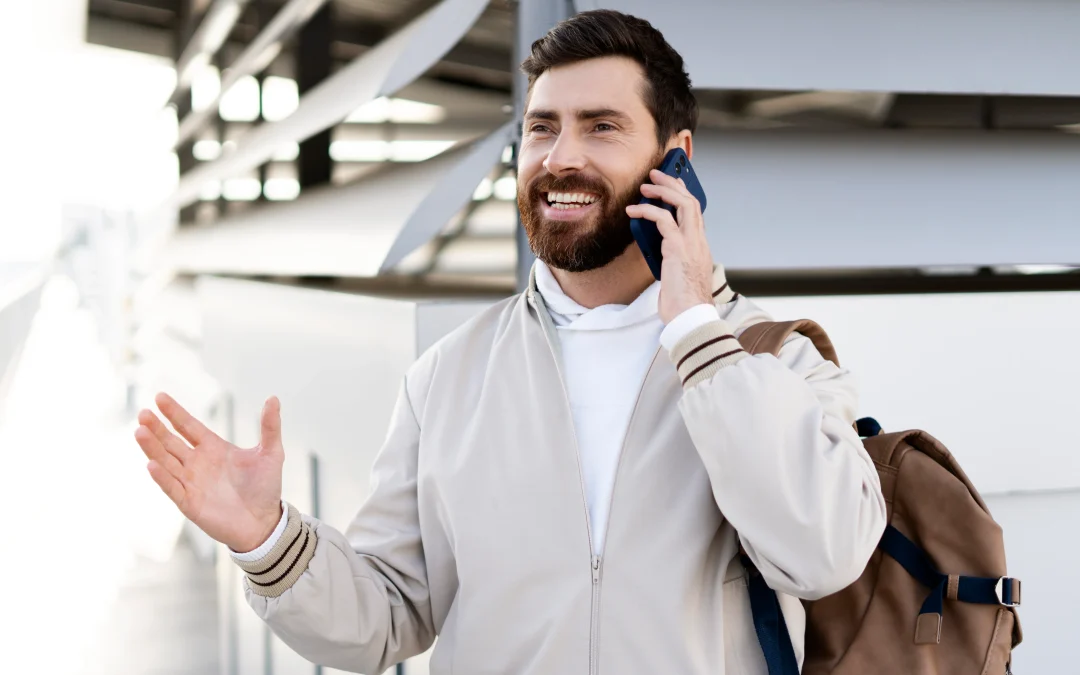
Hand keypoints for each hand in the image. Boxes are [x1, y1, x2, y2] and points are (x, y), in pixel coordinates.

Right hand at [134, 393, 284, 552]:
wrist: (265, 522)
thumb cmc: (266, 488)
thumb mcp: (271, 453)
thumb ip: (270, 426)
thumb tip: (274, 398)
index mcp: (213, 448)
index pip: (188, 426)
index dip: (174, 412)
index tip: (160, 396)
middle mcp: (198, 463)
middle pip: (171, 442)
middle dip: (157, 427)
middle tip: (143, 413)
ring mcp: (191, 482)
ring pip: (166, 461)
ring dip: (152, 448)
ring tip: (139, 431)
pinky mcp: (190, 503)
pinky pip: (172, 487)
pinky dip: (162, 477)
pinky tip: (151, 464)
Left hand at [626, 168, 714, 323]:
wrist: (690, 317)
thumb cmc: (682, 303)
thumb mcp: (676, 275)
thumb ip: (670, 258)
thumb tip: (656, 247)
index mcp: (700, 247)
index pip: (695, 212)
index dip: (683, 194)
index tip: (671, 184)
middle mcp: (699, 241)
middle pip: (691, 201)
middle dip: (672, 184)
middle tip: (655, 175)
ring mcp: (691, 244)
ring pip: (682, 204)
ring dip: (662, 190)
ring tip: (644, 186)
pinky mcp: (678, 249)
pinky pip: (663, 220)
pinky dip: (647, 211)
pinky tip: (633, 211)